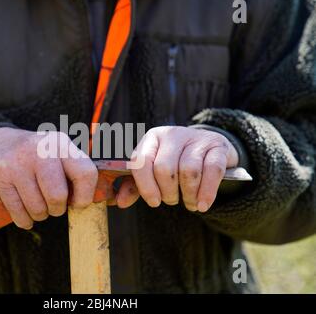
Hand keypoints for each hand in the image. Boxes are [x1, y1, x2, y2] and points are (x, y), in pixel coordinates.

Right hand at [0, 128, 97, 229]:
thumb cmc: (38, 155)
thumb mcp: (60, 153)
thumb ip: (80, 173)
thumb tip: (112, 199)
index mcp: (61, 143)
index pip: (85, 173)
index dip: (85, 196)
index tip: (79, 202)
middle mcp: (41, 150)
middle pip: (57, 196)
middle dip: (58, 208)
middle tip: (55, 205)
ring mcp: (18, 163)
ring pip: (37, 207)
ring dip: (41, 214)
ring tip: (40, 206)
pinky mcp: (1, 176)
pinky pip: (18, 212)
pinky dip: (25, 220)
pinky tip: (27, 215)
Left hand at [115, 126, 238, 211]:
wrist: (209, 149)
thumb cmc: (175, 163)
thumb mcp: (152, 172)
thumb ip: (134, 186)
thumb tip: (120, 202)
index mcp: (152, 138)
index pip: (141, 162)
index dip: (145, 186)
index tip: (154, 202)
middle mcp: (173, 134)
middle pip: (165, 168)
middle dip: (168, 192)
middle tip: (172, 200)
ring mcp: (197, 138)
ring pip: (188, 171)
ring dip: (188, 195)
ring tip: (190, 203)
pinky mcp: (218, 146)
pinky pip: (212, 171)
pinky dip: (206, 192)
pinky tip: (203, 205)